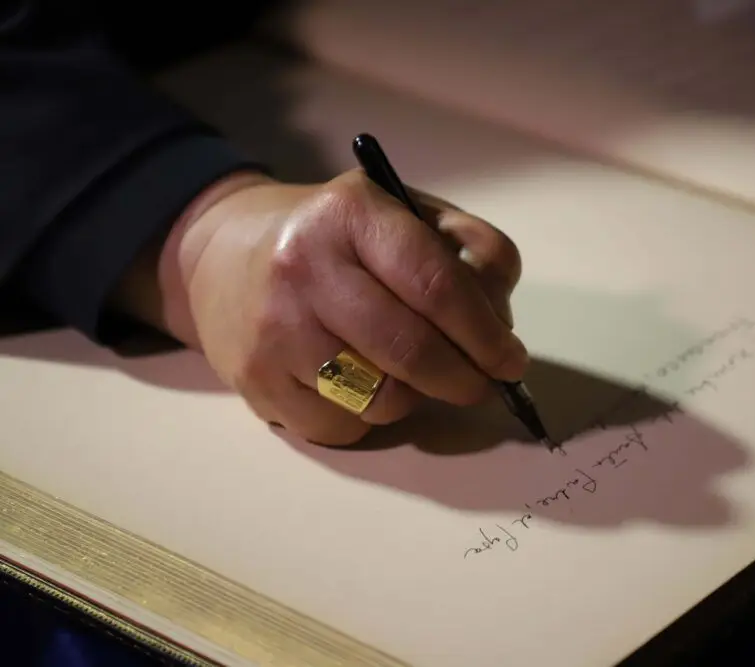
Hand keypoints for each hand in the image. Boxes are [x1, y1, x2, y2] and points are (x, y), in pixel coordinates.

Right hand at [124, 168, 526, 445]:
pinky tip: (362, 385)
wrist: (221, 255)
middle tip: (483, 384)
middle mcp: (304, 268)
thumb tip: (500, 322)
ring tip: (414, 373)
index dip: (485, 334)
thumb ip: (468, 250)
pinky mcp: (255, 383)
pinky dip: (370, 418)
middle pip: (411, 351)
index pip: (435, 286)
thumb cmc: (337, 237)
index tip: (510, 360)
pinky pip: (343, 428)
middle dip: (465, 379)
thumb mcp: (404, 213)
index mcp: (352, 215)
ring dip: (417, 398)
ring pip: (381, 399)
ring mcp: (274, 330)